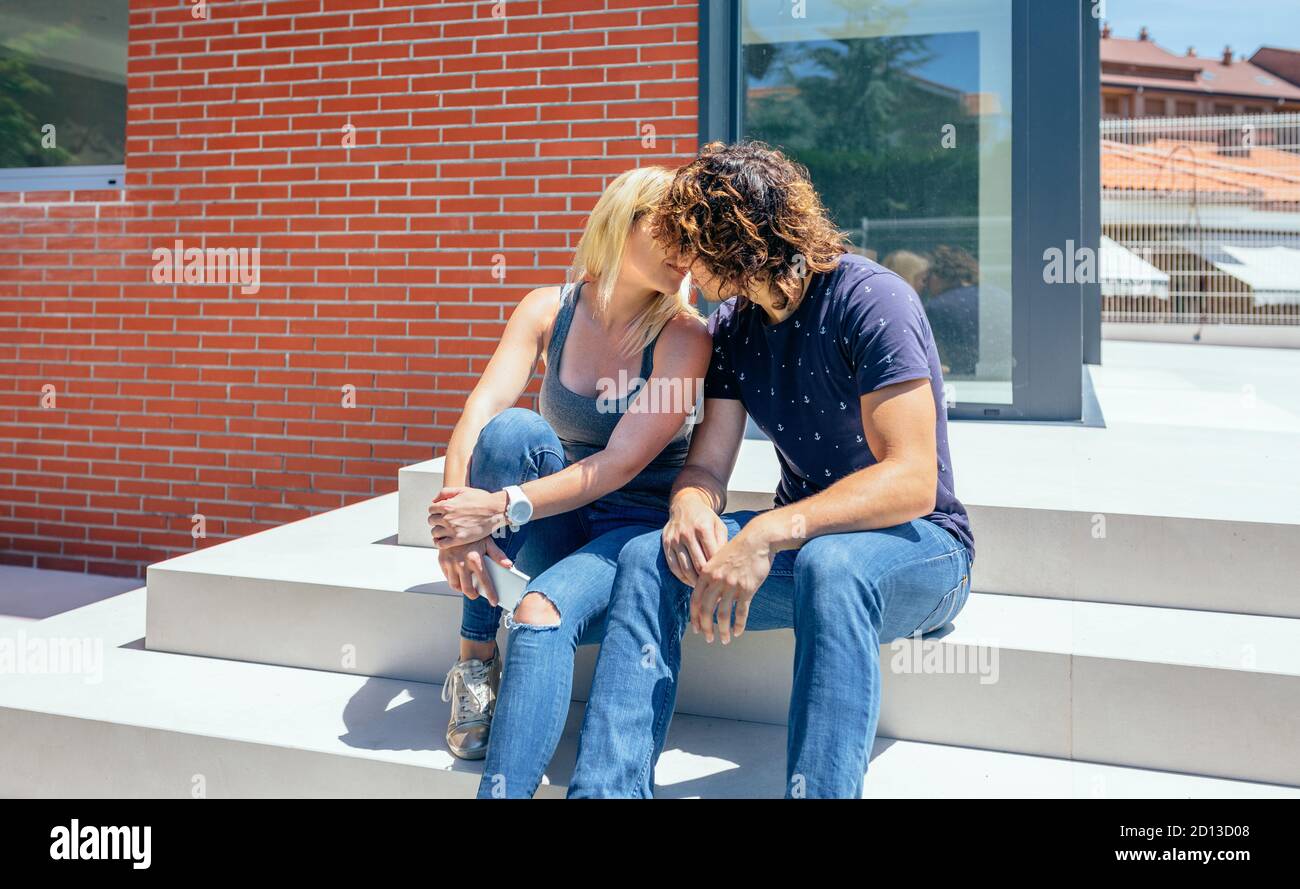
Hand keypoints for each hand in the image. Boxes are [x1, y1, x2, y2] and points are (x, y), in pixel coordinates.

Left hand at [428, 486, 508, 547]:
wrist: (495, 510)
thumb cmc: (481, 499)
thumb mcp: (462, 490)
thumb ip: (445, 492)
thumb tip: (434, 500)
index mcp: (447, 505)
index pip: (431, 509)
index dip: (436, 511)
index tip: (441, 513)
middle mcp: (447, 518)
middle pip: (431, 521)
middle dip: (436, 520)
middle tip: (444, 521)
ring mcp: (453, 529)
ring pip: (435, 533)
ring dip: (438, 531)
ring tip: (445, 530)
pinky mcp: (459, 539)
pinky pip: (441, 544)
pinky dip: (439, 543)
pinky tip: (443, 540)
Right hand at [438, 537, 512, 605]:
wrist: (453, 523)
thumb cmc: (472, 533)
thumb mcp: (487, 541)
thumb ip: (498, 555)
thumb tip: (509, 565)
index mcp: (475, 559)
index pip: (485, 581)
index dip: (490, 593)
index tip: (494, 601)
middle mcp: (462, 563)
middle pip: (467, 588)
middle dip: (473, 595)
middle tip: (476, 594)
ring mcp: (450, 563)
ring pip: (455, 585)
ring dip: (461, 589)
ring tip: (467, 586)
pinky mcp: (442, 561)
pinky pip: (447, 577)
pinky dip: (453, 580)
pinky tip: (458, 578)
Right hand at [662, 495, 727, 586]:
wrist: (684, 505)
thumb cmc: (706, 518)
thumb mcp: (719, 526)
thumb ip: (723, 544)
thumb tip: (724, 566)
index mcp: (703, 528)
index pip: (711, 555)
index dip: (718, 570)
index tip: (723, 580)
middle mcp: (687, 533)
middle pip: (698, 564)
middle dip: (707, 579)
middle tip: (714, 587)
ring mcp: (675, 539)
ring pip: (685, 568)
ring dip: (694, 581)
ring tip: (703, 587)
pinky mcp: (666, 544)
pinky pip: (674, 567)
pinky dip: (682, 578)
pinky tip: (690, 581)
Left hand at [691, 523, 774, 644]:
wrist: (757, 539)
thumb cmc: (738, 549)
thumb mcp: (718, 559)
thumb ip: (711, 576)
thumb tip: (708, 597)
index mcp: (706, 573)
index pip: (695, 600)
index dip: (694, 617)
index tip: (696, 628)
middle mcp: (716, 580)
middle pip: (706, 610)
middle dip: (706, 628)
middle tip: (708, 638)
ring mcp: (732, 585)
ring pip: (723, 614)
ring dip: (723, 630)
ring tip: (724, 640)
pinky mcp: (747, 589)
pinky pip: (741, 612)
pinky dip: (739, 625)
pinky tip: (738, 632)